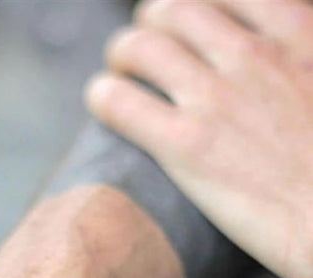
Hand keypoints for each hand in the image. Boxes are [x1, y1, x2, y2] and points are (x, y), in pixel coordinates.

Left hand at [86, 0, 312, 277]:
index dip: (191, 9)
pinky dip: (102, 96)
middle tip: (142, 54)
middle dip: (148, 27)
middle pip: (171, 11)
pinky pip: (119, 101)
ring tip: (119, 77)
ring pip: (137, 47)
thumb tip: (278, 63)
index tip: (184, 30)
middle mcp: (251, 56)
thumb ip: (301, 62)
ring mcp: (216, 99)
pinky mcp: (187, 146)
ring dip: (120, 57)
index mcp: (297, 33)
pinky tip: (105, 106)